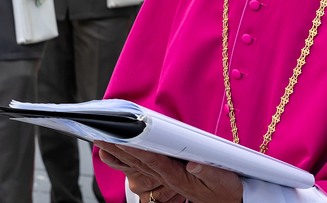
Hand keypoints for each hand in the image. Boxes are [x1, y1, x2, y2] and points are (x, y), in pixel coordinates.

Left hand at [97, 142, 243, 202]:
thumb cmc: (225, 191)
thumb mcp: (223, 181)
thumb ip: (207, 172)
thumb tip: (192, 162)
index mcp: (179, 178)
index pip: (154, 162)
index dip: (137, 150)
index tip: (122, 139)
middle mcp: (168, 179)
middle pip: (139, 162)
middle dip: (119, 149)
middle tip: (101, 135)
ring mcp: (165, 179)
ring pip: (137, 165)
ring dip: (119, 153)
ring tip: (101, 141)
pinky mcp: (166, 176)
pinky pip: (142, 167)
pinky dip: (127, 159)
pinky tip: (115, 154)